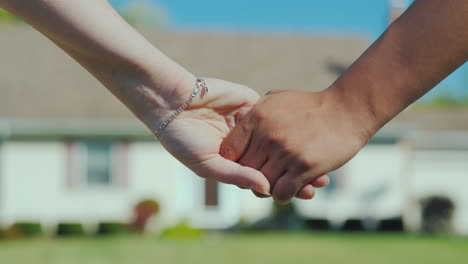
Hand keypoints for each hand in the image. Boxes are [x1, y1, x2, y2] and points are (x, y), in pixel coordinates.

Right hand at [157, 78, 271, 193]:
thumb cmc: (184, 138)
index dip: (264, 180)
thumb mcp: (208, 165)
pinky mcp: (250, 104)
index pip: (258, 174)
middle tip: (274, 165)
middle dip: (272, 162)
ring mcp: (248, 123)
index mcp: (232, 161)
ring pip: (272, 136)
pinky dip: (270, 123)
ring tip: (270, 148)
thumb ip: (237, 176)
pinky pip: (269, 115)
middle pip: (269, 156)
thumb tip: (267, 189)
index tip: (269, 183)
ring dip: (274, 142)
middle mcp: (243, 143)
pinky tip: (266, 130)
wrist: (172, 101)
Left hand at [220, 89, 374, 202]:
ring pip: (262, 185)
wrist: (347, 110)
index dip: (234, 162)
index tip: (244, 164)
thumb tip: (237, 124)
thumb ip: (254, 113)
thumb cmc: (311, 105)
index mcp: (256, 118)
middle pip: (245, 170)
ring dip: (268, 189)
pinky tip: (291, 189)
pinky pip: (281, 193)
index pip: (229, 150)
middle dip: (251, 177)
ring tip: (277, 184)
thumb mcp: (276, 99)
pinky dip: (283, 195)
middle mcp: (267, 136)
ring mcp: (285, 152)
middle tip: (261, 178)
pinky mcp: (304, 167)